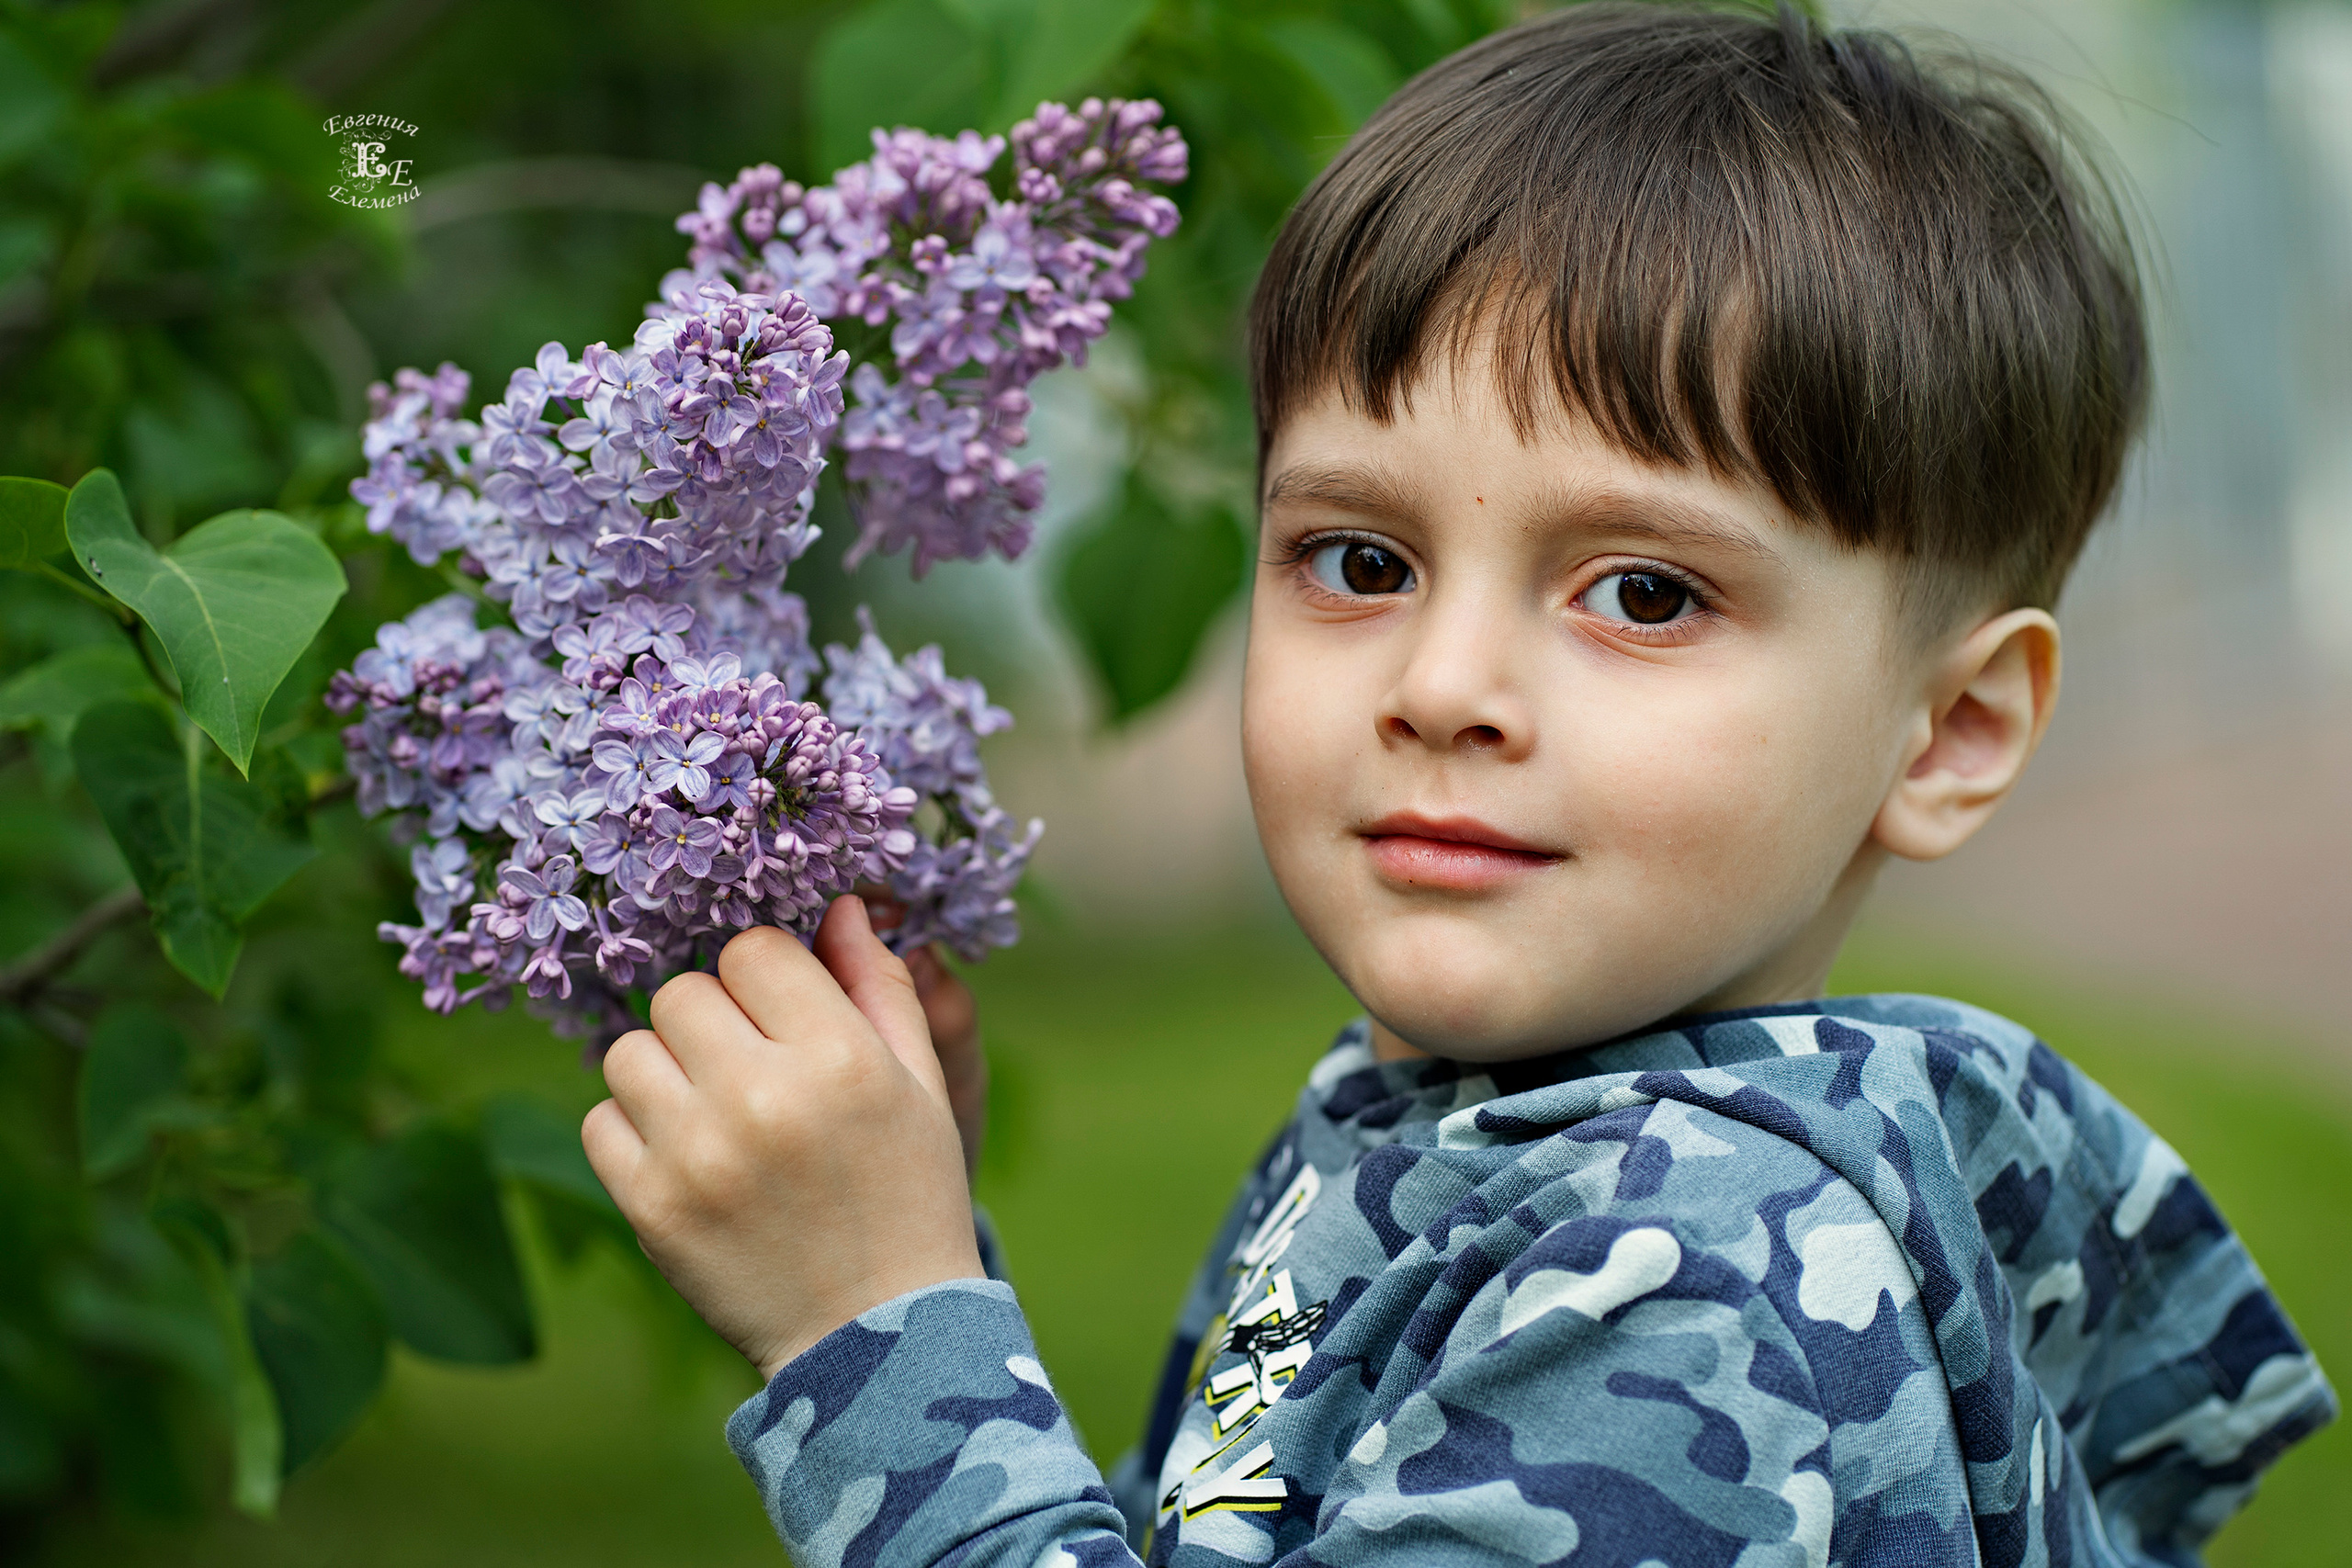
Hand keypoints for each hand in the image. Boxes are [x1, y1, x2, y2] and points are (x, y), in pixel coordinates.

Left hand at [582, 895, 984, 1379]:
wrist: (879, 1334)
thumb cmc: (907, 1192)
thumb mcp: (920, 1084)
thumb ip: (880, 986)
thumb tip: (842, 906)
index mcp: (839, 1057)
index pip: (754, 951)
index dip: (766, 976)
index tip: (783, 1017)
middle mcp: (762, 1097)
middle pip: (681, 992)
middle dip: (712, 1019)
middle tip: (747, 1067)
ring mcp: (697, 1155)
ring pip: (629, 1051)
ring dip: (664, 1070)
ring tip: (712, 1112)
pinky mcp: (650, 1208)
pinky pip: (600, 1123)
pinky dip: (634, 1132)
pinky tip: (687, 1158)